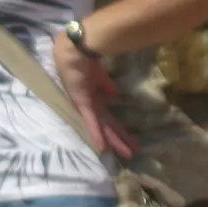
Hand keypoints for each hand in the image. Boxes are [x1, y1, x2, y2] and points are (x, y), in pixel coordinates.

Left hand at [52, 30, 138, 159]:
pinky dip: (96, 135)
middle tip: (131, 155)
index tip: (129, 141)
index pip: (107, 118)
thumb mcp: (98, 76)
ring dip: (113, 142)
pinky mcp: (82, 103)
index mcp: (92, 99)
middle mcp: (89, 105)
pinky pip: (90, 121)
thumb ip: (105, 85)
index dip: (117, 130)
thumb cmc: (86, 60)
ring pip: (102, 128)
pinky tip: (103, 148)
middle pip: (106, 127)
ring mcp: (85, 105)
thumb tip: (114, 95)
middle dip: (119, 141)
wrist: (76, 51)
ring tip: (126, 155)